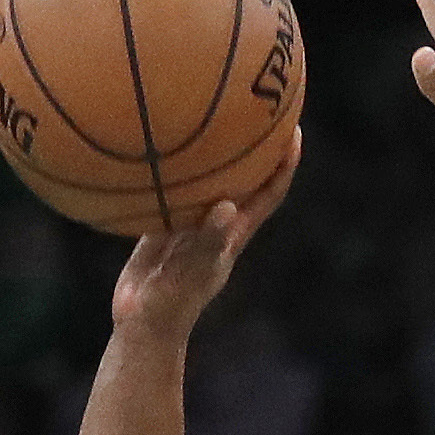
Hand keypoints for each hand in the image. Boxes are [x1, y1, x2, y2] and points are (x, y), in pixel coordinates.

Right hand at [110, 131, 300, 337]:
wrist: (141, 327)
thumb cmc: (171, 306)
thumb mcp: (190, 274)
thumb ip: (207, 242)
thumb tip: (227, 206)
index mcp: (233, 236)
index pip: (269, 195)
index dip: (284, 165)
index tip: (293, 130)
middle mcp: (217, 225)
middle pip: (245, 179)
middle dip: (255, 147)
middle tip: (257, 108)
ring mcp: (189, 225)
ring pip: (208, 183)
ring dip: (214, 154)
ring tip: (211, 116)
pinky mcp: (162, 227)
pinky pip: (171, 191)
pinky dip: (170, 171)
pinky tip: (157, 146)